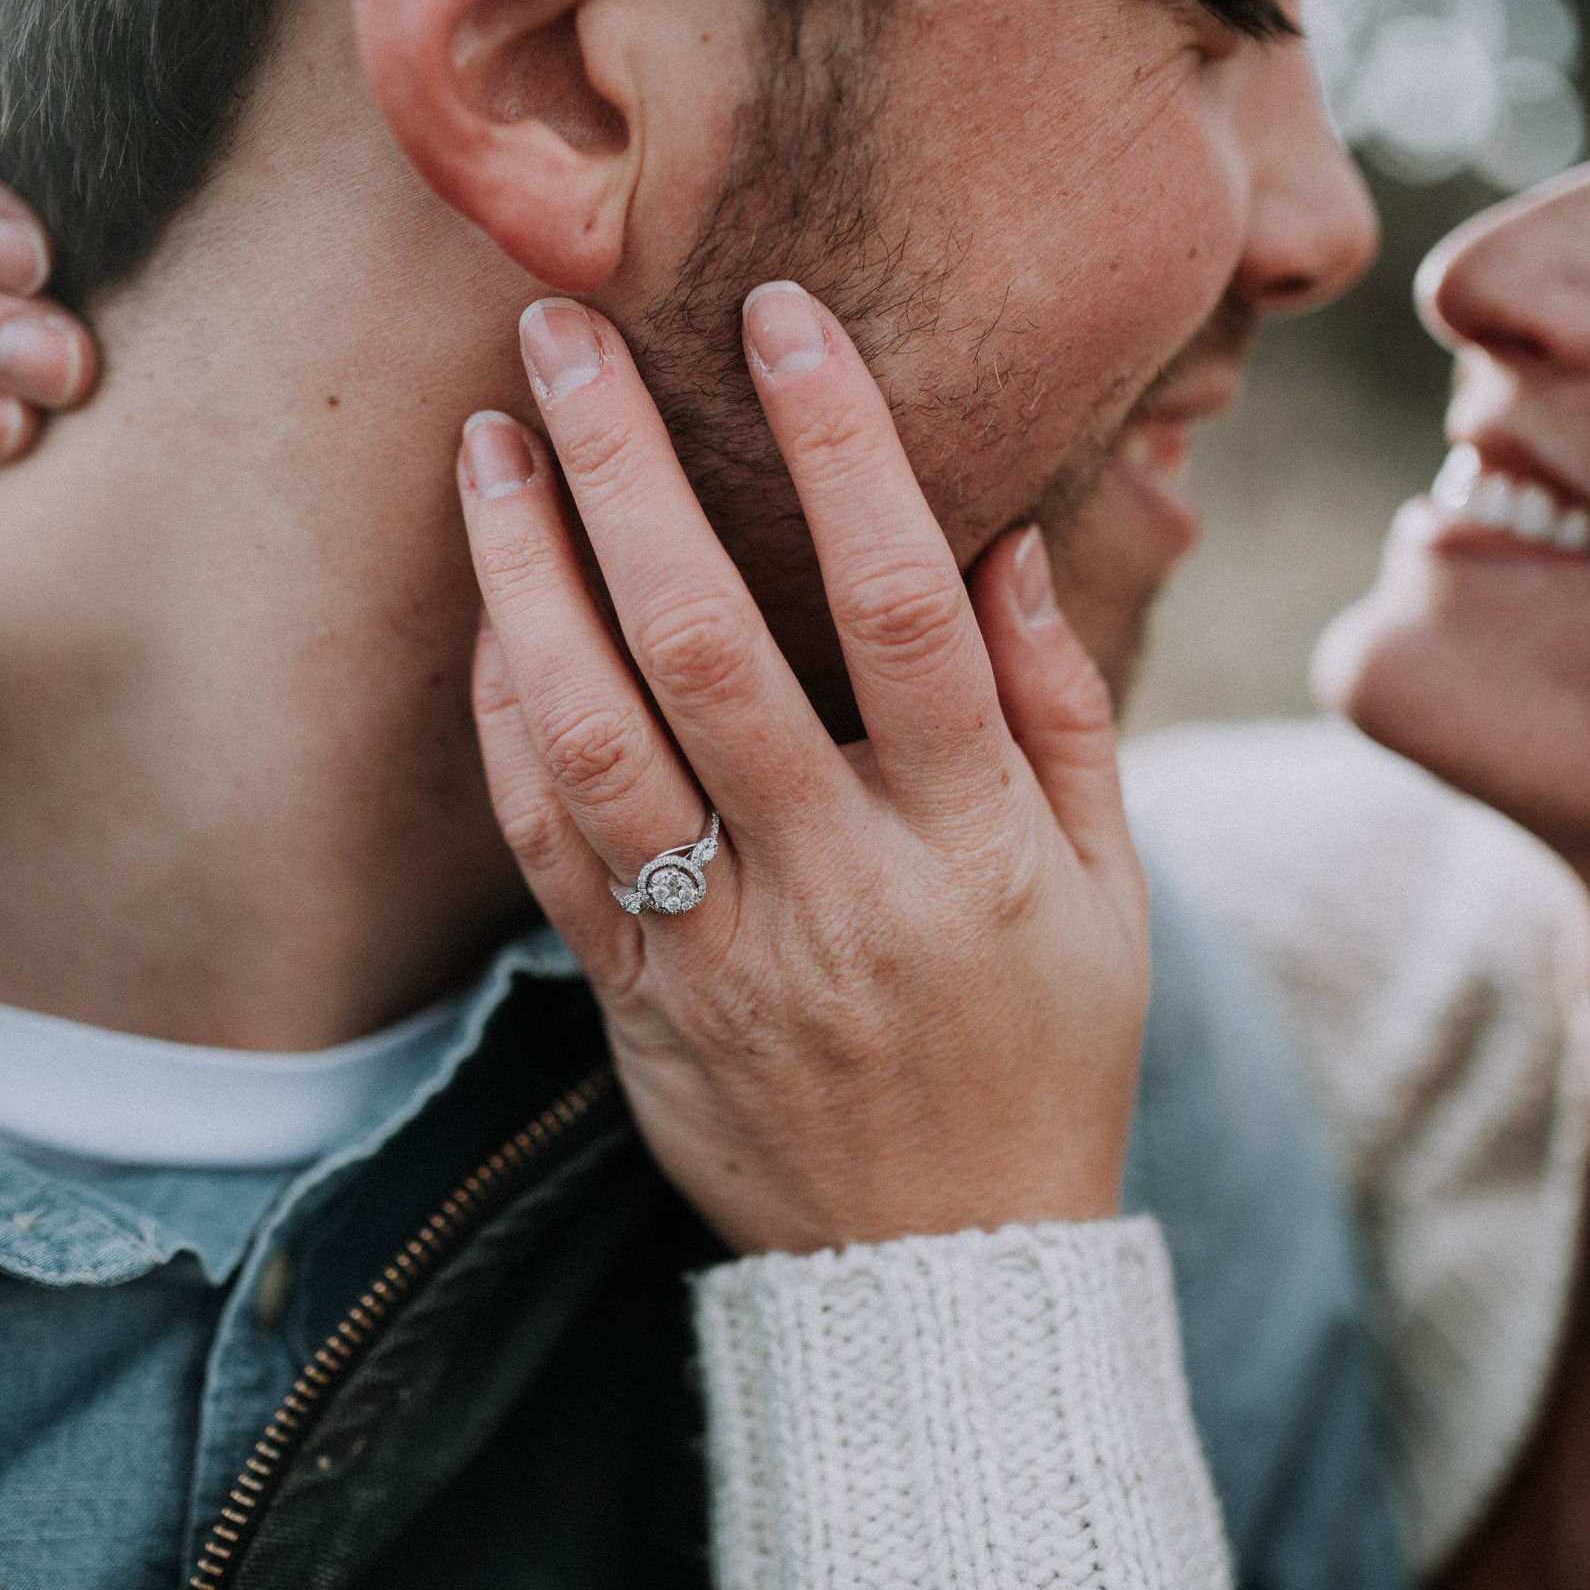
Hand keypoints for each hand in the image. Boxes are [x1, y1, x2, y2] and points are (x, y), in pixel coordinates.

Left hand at [460, 283, 1148, 1256]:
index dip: (841, 450)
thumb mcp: (1107, 890)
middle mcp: (838, 886)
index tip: (783, 320)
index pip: (904, 609)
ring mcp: (721, 952)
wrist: (939, 1268)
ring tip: (482, 449)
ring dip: (522, 580)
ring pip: (594, 742)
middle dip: (623, 472)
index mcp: (970, 844)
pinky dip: (507, 725)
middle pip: (708, 647)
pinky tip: (489, 621)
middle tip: (560, 335)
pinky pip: (548, 850)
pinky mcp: (639, 1007)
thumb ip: (1058, 710)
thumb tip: (1003, 538)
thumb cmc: (1046, 1053)